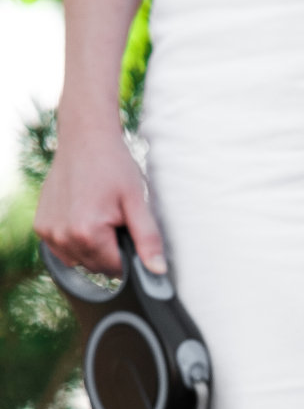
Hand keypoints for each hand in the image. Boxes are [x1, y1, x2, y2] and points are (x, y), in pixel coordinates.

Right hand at [34, 119, 165, 277]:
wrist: (84, 138)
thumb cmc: (113, 166)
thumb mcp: (137, 202)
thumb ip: (148, 239)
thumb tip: (157, 270)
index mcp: (87, 234)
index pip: (118, 269)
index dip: (128, 253)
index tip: (126, 228)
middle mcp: (63, 237)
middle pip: (98, 267)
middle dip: (110, 250)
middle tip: (113, 218)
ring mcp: (49, 233)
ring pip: (81, 261)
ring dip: (92, 248)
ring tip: (97, 216)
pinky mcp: (41, 227)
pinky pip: (64, 250)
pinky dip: (75, 240)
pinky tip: (81, 217)